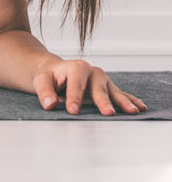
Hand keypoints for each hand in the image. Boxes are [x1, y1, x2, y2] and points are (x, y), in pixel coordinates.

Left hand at [33, 56, 147, 114]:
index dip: (74, 98)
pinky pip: (122, 95)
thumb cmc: (50, 76)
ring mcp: (103, 80)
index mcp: (76, 67)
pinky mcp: (109, 88)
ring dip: (123, 102)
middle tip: (108, 113)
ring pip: (113, 92)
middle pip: (98, 89)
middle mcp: (93, 72)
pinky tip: (140, 107)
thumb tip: (49, 104)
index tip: (73, 111)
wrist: (57, 71)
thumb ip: (45, 91)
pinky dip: (131, 101)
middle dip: (102, 101)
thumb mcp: (42, 80)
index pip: (76, 85)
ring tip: (132, 111)